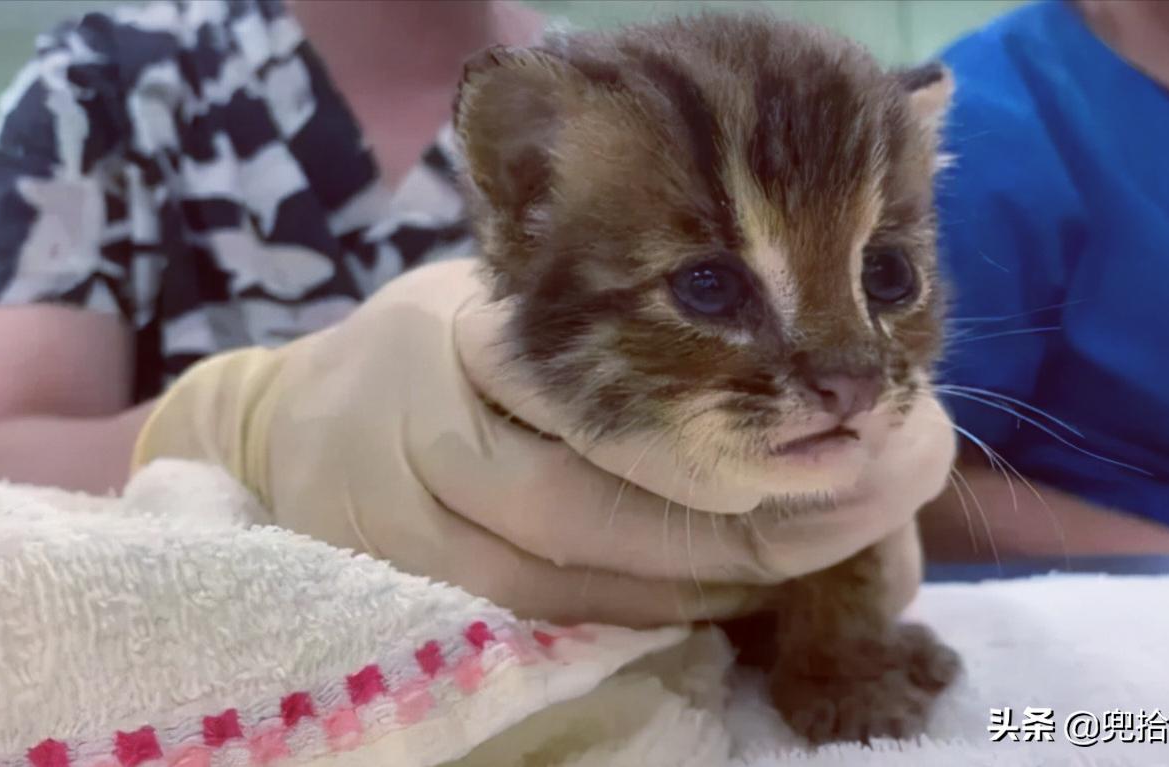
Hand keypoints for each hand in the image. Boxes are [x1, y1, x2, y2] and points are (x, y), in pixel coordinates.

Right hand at [133, 260, 955, 626]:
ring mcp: (424, 542)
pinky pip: (564, 628)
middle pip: (613, 515)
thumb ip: (614, 335)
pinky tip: (735, 597)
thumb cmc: (429, 350)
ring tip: (831, 555)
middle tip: (875, 507)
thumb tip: (794, 372)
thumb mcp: (506, 301)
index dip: (740, 438)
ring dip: (725, 584)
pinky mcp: (426, 607)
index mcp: (468, 342)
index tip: (855, 441)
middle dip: (759, 528)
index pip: (615, 402)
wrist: (294, 429)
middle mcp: (442, 444)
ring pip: (596, 590)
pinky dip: (661, 618)